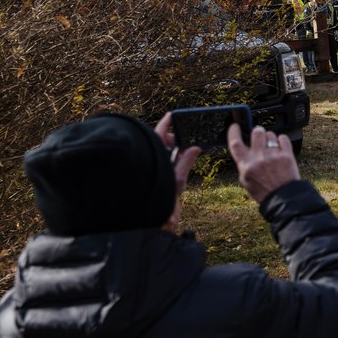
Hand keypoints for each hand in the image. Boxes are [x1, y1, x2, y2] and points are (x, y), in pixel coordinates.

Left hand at [154, 112, 200, 232]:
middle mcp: (149, 162)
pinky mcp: (150, 178)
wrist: (143, 222)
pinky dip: (168, 162)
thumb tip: (194, 148)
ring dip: (171, 153)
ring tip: (183, 156)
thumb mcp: (177, 182)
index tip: (172, 115)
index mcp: (154, 158)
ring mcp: (149, 169)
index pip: (158, 134)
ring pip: (159, 155)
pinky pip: (160, 164)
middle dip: (173, 141)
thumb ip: (186, 163)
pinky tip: (175, 166)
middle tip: (184, 144)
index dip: (166, 124)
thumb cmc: (156, 203)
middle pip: (159, 144)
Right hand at [228, 124, 300, 203]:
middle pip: (256, 132)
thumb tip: (243, 149)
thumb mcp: (246, 180)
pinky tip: (280, 148)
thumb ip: (244, 164)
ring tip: (272, 147)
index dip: (233, 132)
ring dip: (270, 138)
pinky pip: (283, 138)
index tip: (235, 126)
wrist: (283, 198)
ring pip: (270, 134)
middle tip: (260, 136)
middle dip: (258, 132)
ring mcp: (273, 156)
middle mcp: (258, 158)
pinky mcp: (286, 155)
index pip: (235, 143)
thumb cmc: (264, 191)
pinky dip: (282, 140)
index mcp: (246, 165)